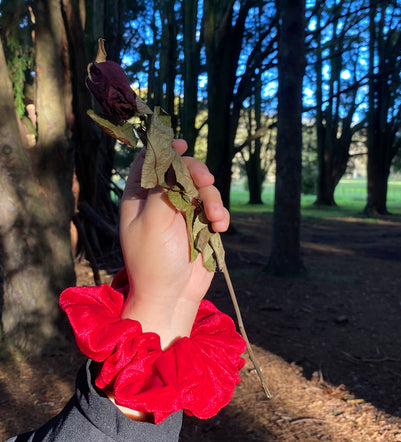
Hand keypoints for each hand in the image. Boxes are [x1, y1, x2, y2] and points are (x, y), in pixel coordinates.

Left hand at [119, 139, 228, 348]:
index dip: (163, 150)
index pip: (149, 163)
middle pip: (181, 171)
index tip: (180, 144)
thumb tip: (171, 161)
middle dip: (196, 173)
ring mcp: (182, 213)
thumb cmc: (153, 261)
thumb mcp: (152, 222)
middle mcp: (160, 201)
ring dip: (213, 198)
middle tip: (206, 179)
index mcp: (139, 198)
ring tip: (215, 218)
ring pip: (202, 189)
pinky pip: (214, 209)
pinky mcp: (200, 226)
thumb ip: (162, 189)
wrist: (172, 296)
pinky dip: (220, 215)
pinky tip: (220, 228)